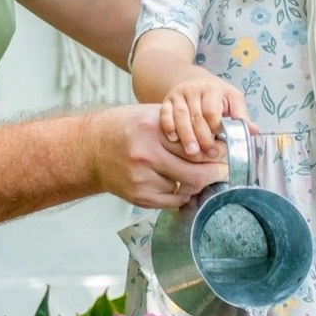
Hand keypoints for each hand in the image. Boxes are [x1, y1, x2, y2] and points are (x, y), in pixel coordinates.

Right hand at [89, 106, 227, 209]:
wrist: (90, 151)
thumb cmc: (123, 128)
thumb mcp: (149, 114)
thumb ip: (179, 122)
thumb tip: (214, 134)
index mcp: (151, 130)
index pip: (196, 145)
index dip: (216, 151)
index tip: (225, 152)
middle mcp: (145, 155)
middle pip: (196, 172)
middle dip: (215, 172)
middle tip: (222, 169)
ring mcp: (141, 179)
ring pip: (187, 188)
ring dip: (198, 183)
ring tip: (201, 174)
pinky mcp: (139, 197)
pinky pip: (174, 201)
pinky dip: (183, 194)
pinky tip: (182, 184)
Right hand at [160, 75, 249, 156]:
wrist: (193, 81)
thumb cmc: (217, 95)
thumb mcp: (232, 99)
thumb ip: (241, 115)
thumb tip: (254, 131)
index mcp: (212, 89)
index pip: (212, 111)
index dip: (215, 128)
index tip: (219, 144)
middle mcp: (194, 90)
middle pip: (196, 117)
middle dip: (202, 137)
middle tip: (208, 154)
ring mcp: (178, 95)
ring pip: (180, 117)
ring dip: (186, 136)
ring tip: (192, 152)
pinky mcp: (166, 101)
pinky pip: (164, 115)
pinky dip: (168, 127)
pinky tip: (173, 140)